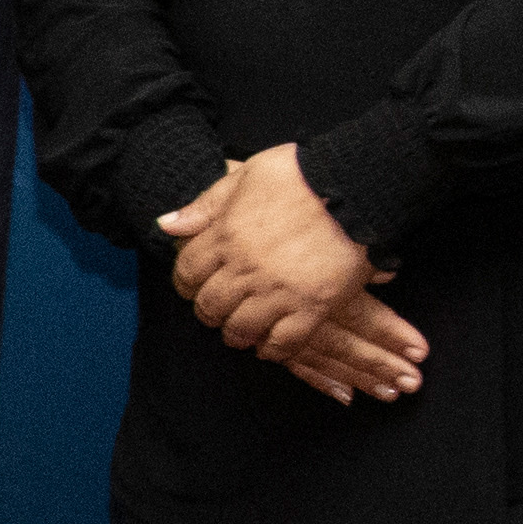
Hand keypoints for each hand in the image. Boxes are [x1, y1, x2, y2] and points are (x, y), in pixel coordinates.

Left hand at [161, 145, 418, 395]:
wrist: (356, 184)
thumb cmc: (301, 174)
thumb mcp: (245, 175)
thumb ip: (205, 205)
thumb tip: (166, 225)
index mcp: (226, 235)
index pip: (186, 273)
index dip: (185, 284)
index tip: (193, 287)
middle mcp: (246, 268)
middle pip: (210, 306)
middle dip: (209, 312)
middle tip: (218, 312)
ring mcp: (278, 291)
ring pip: (241, 329)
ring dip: (237, 334)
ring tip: (243, 331)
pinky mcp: (312, 306)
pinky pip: (283, 343)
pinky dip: (273, 349)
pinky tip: (272, 343)